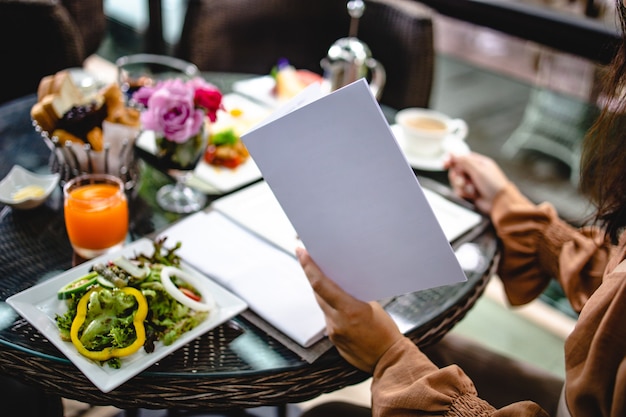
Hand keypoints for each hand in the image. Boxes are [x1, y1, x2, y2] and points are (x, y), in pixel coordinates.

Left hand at [296, 248, 402, 372]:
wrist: (388, 361)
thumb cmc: (386, 333)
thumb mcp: (374, 307)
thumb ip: (354, 296)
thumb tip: (341, 283)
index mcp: (350, 310)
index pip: (321, 284)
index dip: (309, 267)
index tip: (302, 252)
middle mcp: (337, 321)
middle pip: (318, 292)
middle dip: (313, 275)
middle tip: (309, 257)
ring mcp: (333, 332)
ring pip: (322, 305)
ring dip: (322, 292)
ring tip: (325, 277)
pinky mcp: (333, 339)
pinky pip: (328, 317)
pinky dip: (331, 308)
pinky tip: (337, 303)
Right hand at [445, 152, 509, 213]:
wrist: (499, 202)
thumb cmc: (494, 185)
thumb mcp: (478, 169)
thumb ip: (464, 160)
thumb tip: (453, 153)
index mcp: (478, 162)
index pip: (461, 157)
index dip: (451, 159)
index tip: (445, 163)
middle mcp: (474, 172)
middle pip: (456, 170)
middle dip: (458, 177)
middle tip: (463, 180)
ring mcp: (471, 182)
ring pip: (456, 182)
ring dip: (462, 186)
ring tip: (472, 189)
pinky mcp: (469, 192)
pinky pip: (459, 191)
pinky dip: (465, 193)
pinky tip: (473, 194)